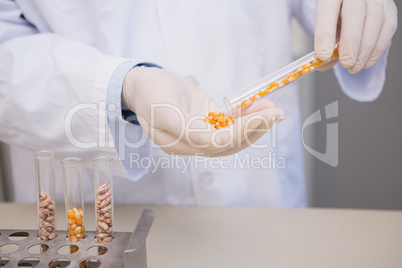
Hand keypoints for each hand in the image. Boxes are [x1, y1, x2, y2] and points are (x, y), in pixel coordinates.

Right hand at [122, 67, 283, 155]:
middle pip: (231, 142)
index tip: (262, 118)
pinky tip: (261, 106)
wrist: (143, 83)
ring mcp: (203, 131)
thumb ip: (185, 130)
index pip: (217, 143)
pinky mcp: (208, 119)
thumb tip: (212, 142)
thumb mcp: (162, 110)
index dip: (241, 132)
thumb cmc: (149, 94)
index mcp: (181, 144)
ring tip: (275, 110)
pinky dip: (247, 114)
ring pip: (234, 133)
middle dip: (255, 129)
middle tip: (276, 114)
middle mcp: (194, 143)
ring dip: (256, 123)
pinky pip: (231, 121)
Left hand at [315, 0, 397, 72]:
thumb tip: (324, 65)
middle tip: (346, 63)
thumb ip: (325, 43)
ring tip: (355, 67)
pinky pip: (388, 26)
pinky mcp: (389, 8)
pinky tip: (367, 61)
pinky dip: (378, 48)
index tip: (323, 56)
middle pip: (354, 13)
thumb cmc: (336, 15)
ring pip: (374, 20)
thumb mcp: (325, 25)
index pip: (327, 11)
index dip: (325, 35)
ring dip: (365, 49)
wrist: (352, 4)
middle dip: (350, 42)